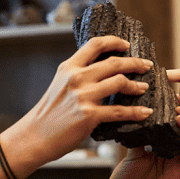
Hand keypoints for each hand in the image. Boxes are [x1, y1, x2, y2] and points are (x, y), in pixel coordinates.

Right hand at [8, 35, 154, 164]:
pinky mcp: (89, 115)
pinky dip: (136, 112)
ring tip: (143, 88)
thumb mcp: (60, 85)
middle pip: (114, 62)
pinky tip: (145, 112)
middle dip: (134, 63)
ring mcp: (83, 96)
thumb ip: (78, 75)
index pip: (95, 44)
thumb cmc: (48, 114)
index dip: (115, 41)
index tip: (127, 45)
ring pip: (119, 82)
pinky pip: (120, 111)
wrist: (33, 137)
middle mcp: (76, 78)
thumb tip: (101, 70)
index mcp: (69, 67)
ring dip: (136, 85)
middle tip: (146, 66)